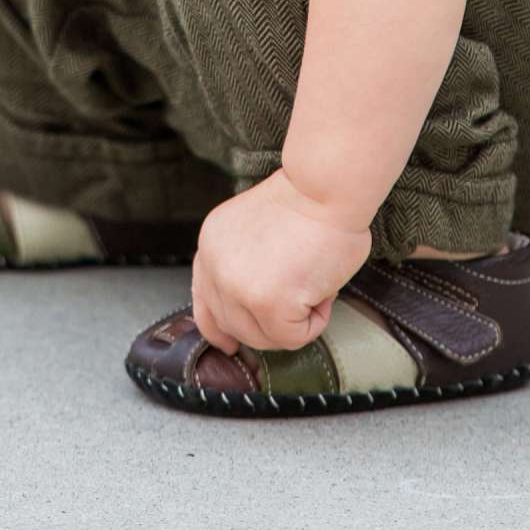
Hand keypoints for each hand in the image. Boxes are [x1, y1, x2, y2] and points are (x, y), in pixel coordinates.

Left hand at [190, 169, 371, 354]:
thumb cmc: (306, 201)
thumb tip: (255, 309)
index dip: (219, 329)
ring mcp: (237, 287)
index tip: (230, 344)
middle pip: (236, 328)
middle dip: (272, 322)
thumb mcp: (252, 232)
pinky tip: (322, 289)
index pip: (204, 303)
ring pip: (266, 338)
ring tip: (313, 282)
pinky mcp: (267, 303)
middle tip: (302, 291)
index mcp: (210, 246)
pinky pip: (295, 337)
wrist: (324, 185)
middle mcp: (215, 267)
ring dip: (297, 319)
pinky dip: (316, 320)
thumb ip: (243, 266)